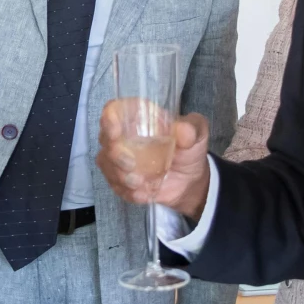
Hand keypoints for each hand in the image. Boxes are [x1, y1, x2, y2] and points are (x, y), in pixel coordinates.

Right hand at [97, 104, 213, 222]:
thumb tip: (183, 130)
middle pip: (105, 139)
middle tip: (131, 165)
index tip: (115, 131)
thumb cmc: (189, 149)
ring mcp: (120, 159)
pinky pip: (115, 185)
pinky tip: (143, 194)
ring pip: (106, 163)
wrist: (191, 180)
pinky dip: (127, 191)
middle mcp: (124, 136)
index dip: (109, 118)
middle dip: (114, 154)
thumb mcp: (198, 134)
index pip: (114, 110)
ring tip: (140, 183)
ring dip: (119, 175)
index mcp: (139, 118)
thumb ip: (192, 129)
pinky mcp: (122, 180)